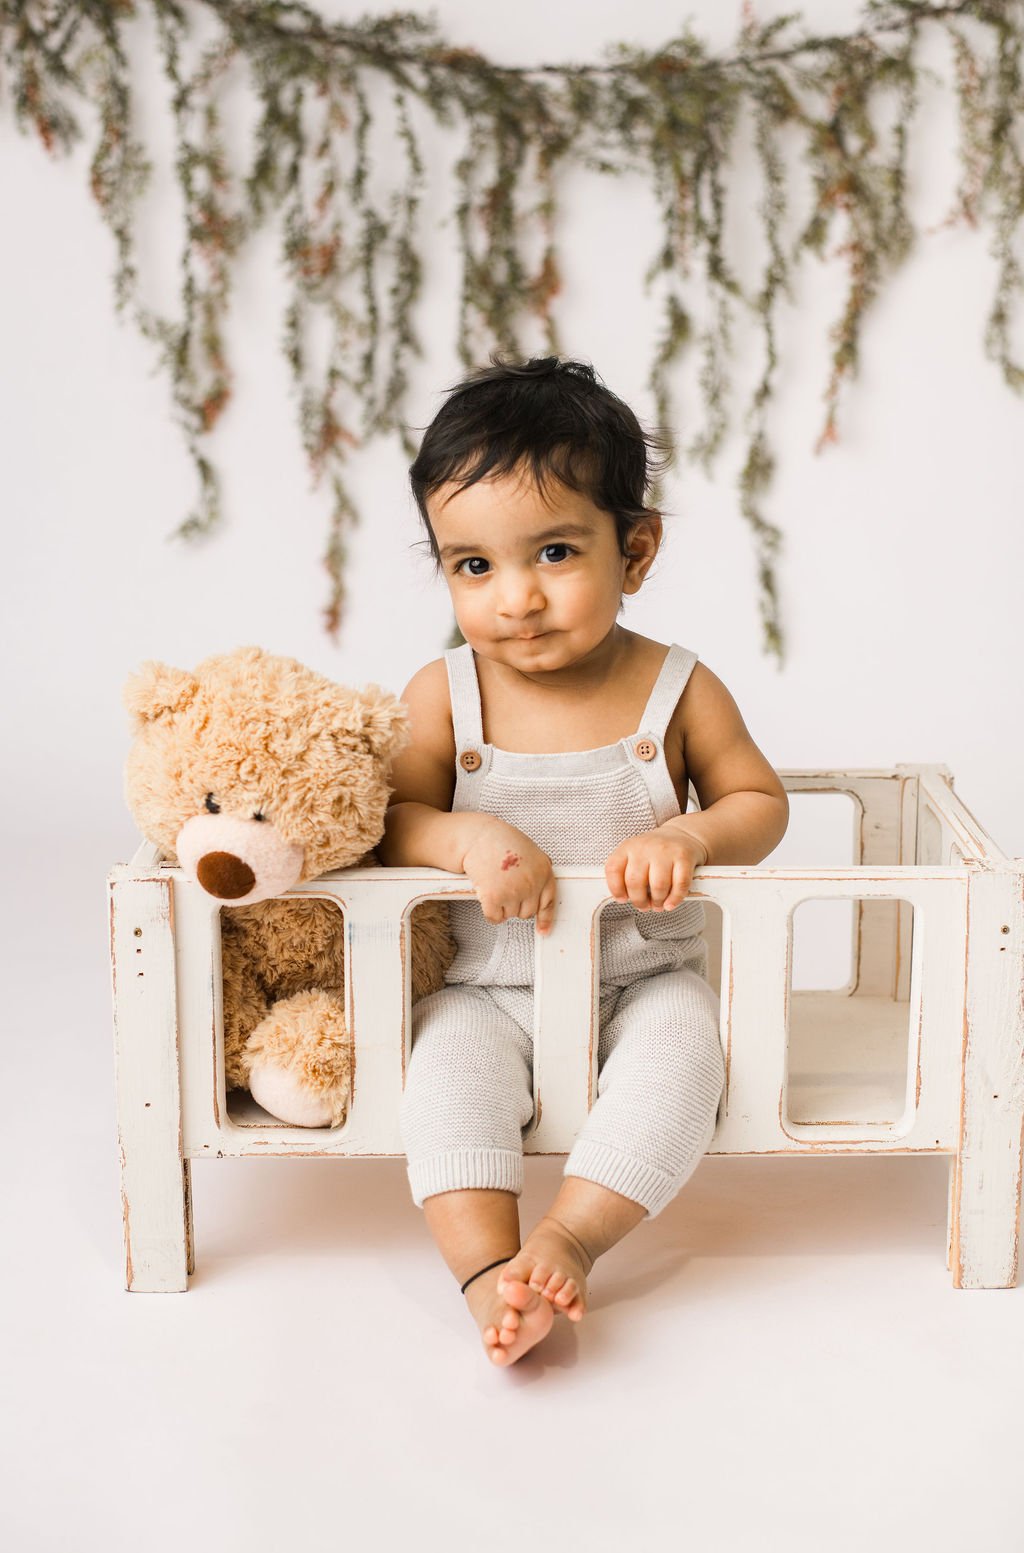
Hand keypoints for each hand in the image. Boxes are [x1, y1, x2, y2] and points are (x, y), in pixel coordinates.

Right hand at [461, 818, 556, 934]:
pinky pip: (494, 917)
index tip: (543, 931)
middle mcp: (532, 883)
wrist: (478, 837)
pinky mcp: (494, 897)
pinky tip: (486, 896)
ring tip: (495, 885)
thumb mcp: (530, 852)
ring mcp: (514, 891)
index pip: (548, 902)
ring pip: (510, 915)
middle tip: (505, 889)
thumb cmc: (500, 842)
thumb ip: (537, 872)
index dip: (545, 919)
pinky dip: (490, 912)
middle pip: (527, 913)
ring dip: (501, 906)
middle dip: (516, 905)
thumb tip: (541, 895)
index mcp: (544, 871)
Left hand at [605, 824, 707, 911]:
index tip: (622, 899)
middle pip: (634, 881)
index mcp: (628, 847)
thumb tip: (624, 899)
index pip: (613, 869)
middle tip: (644, 906)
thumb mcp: (634, 855)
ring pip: (658, 885)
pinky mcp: (684, 857)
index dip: (616, 889)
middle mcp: (645, 847)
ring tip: (658, 905)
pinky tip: (670, 903)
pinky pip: (680, 884)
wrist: (681, 835)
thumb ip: (625, 873)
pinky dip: (675, 899)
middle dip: (639, 901)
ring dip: (657, 902)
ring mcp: (665, 851)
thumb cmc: (655, 852)